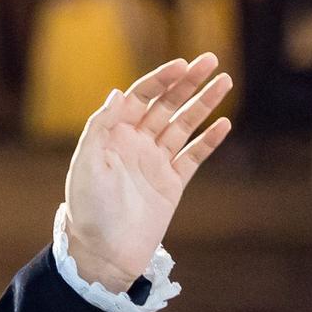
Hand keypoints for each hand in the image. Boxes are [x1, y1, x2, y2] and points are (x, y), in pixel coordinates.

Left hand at [64, 54, 232, 292]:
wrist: (104, 251)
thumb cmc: (89, 208)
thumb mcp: (87, 164)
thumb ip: (101, 127)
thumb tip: (116, 93)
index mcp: (112, 135)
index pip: (139, 97)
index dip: (160, 79)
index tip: (182, 65)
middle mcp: (135, 143)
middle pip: (165, 104)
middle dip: (187, 82)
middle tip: (211, 60)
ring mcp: (155, 162)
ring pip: (184, 125)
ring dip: (204, 104)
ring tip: (225, 81)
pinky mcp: (172, 183)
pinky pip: (194, 156)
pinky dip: (208, 140)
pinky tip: (225, 123)